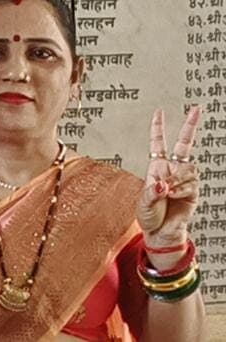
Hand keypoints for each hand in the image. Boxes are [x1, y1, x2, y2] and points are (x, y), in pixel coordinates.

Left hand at [137, 106, 200, 267]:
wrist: (161, 232)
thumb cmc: (150, 217)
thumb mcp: (144, 203)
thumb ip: (152, 192)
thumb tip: (164, 184)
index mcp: (156, 168)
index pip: (158, 144)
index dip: (158, 128)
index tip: (159, 111)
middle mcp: (172, 170)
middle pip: (184, 144)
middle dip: (190, 126)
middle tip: (197, 108)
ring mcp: (184, 179)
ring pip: (187, 168)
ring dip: (176, 180)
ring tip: (167, 193)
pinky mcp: (194, 190)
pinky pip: (191, 183)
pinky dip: (181, 190)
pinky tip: (174, 196)